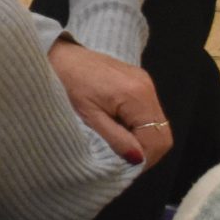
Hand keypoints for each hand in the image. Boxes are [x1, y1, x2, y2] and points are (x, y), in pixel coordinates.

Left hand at [49, 38, 171, 169]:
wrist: (58, 53)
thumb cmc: (67, 82)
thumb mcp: (88, 116)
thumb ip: (115, 138)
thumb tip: (138, 160)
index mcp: (136, 95)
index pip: (157, 138)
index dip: (145, 157)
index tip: (127, 166)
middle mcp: (147, 87)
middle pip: (161, 131)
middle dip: (147, 150)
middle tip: (125, 159)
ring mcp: (145, 81)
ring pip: (156, 123)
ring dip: (142, 138)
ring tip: (120, 144)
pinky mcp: (139, 80)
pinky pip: (148, 110)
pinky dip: (138, 124)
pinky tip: (119, 127)